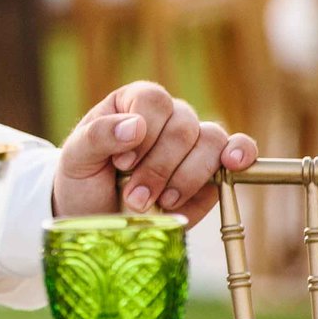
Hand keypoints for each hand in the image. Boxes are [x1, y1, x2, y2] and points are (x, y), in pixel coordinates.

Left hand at [52, 81, 258, 224]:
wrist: (97, 218)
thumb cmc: (84, 181)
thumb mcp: (76, 158)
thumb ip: (98, 137)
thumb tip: (135, 125)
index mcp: (135, 104)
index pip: (153, 101)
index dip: (143, 133)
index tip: (121, 164)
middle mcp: (170, 118)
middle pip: (183, 128)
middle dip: (159, 167)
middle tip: (134, 197)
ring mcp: (194, 144)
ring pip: (212, 143)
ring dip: (187, 177)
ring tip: (162, 202)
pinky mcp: (213, 173)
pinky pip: (237, 154)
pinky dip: (241, 155)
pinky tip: (233, 164)